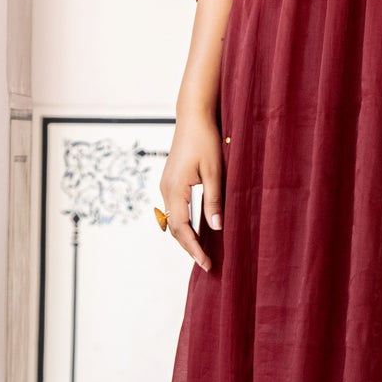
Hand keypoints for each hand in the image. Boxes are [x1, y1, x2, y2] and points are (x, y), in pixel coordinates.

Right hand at [159, 111, 222, 270]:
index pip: (182, 228)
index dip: (194, 248)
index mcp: (175, 189)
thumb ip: (214, 200)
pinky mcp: (170, 182)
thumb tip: (216, 228)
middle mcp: (165, 190)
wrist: (193, 117)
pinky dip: (184, 224)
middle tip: (207, 264)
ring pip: (173, 220)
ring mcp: (166, 185)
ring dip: (186, 237)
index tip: (206, 263)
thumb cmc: (205, 140)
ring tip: (202, 252)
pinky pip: (175, 209)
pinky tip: (197, 230)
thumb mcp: (214, 171)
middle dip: (189, 247)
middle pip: (174, 228)